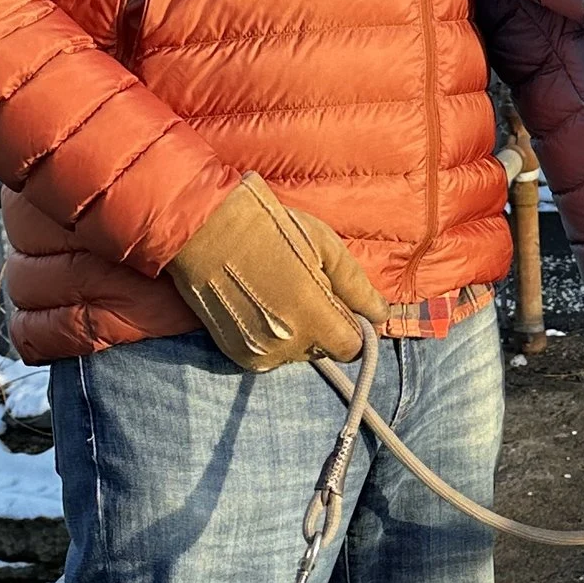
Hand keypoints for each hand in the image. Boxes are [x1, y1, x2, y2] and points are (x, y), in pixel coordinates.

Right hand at [166, 175, 384, 369]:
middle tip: (304, 287)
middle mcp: (287, 344)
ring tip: (278, 292)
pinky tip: (258, 304)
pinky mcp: (237, 354)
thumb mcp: (323, 246)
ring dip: (297, 332)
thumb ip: (356, 287)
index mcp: (313, 317)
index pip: (352, 348)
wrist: (202, 230)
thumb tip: (381, 314)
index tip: (341, 305)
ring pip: (297, 353)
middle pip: (324, 350)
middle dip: (324, 326)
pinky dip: (272, 336)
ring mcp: (259, 353)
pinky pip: (270, 355)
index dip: (352, 327)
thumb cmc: (268, 227)